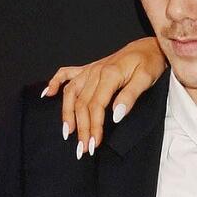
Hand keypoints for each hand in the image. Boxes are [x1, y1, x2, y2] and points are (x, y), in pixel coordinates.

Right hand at [40, 37, 166, 158]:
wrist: (149, 47)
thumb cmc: (150, 62)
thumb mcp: (146, 79)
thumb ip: (130, 96)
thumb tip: (115, 116)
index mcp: (109, 75)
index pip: (96, 106)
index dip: (93, 127)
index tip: (94, 144)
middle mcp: (95, 72)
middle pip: (82, 104)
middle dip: (81, 128)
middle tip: (82, 149)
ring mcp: (90, 70)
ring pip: (71, 94)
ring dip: (67, 114)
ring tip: (66, 133)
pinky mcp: (89, 68)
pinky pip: (66, 74)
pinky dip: (55, 83)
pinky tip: (47, 94)